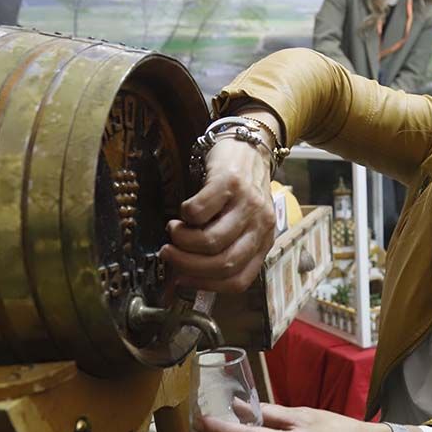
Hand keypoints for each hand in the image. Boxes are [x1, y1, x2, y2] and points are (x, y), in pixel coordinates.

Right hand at [160, 137, 275, 292]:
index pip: (238, 281)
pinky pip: (200, 211)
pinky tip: (183, 211)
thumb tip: (177, 280)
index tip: (182, 279)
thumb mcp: (237, 224)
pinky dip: (184, 216)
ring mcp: (247, 204)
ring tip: (174, 230)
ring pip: (211, 241)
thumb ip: (218, 249)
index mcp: (263, 242)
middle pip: (224, 264)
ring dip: (183, 241)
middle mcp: (260, 226)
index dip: (206, 285)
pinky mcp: (230, 183)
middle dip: (188, 265)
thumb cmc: (237, 193)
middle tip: (169, 253)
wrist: (248, 147)